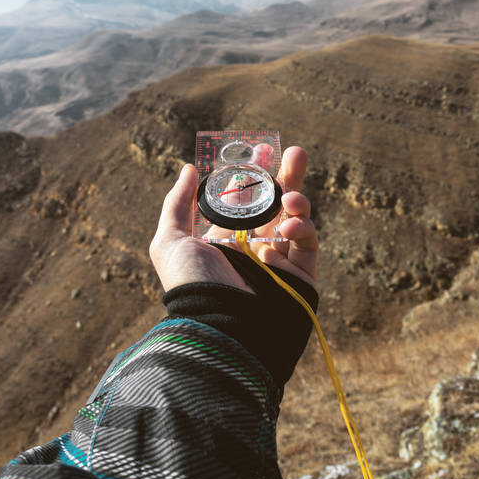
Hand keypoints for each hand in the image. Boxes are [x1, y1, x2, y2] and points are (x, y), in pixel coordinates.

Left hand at [149, 146, 317, 293]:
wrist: (221, 327)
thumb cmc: (192, 285)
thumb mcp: (171, 242)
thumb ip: (178, 203)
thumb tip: (189, 168)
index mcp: (224, 240)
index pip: (244, 200)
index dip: (253, 175)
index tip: (261, 151)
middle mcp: (252, 248)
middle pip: (275, 204)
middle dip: (286, 176)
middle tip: (296, 152)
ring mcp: (278, 261)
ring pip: (296, 219)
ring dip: (297, 199)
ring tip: (292, 197)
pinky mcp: (299, 276)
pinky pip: (308, 243)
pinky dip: (305, 227)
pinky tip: (294, 222)